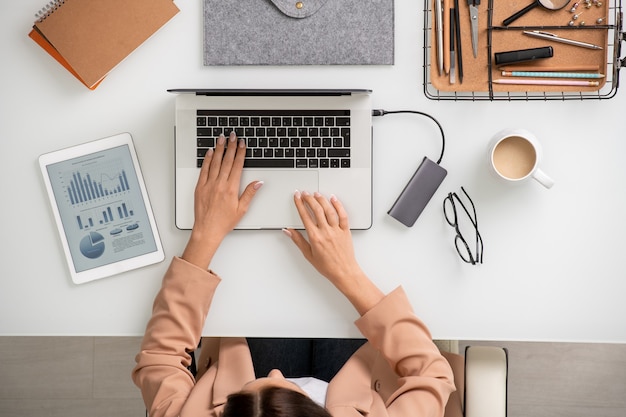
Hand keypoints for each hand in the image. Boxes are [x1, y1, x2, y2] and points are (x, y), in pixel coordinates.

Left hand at [182, 132, 261, 268]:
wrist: (207, 229)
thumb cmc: (224, 222)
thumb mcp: (242, 209)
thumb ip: (250, 193)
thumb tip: (258, 182)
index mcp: (231, 189)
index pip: (237, 166)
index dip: (240, 153)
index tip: (242, 144)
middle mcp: (219, 184)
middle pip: (226, 160)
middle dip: (230, 146)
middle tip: (233, 136)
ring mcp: (208, 184)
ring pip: (214, 162)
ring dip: (218, 149)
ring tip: (221, 138)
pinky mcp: (200, 187)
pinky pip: (204, 170)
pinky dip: (207, 159)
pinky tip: (209, 152)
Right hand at [284, 191, 382, 314]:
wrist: (344, 272)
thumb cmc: (327, 266)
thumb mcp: (308, 255)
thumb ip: (298, 241)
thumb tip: (288, 231)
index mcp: (315, 237)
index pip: (305, 216)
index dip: (299, 204)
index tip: (296, 197)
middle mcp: (326, 232)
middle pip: (316, 210)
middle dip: (309, 198)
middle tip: (304, 193)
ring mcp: (336, 230)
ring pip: (328, 210)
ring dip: (321, 199)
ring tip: (316, 194)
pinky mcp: (346, 231)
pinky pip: (342, 215)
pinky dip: (338, 205)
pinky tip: (334, 199)